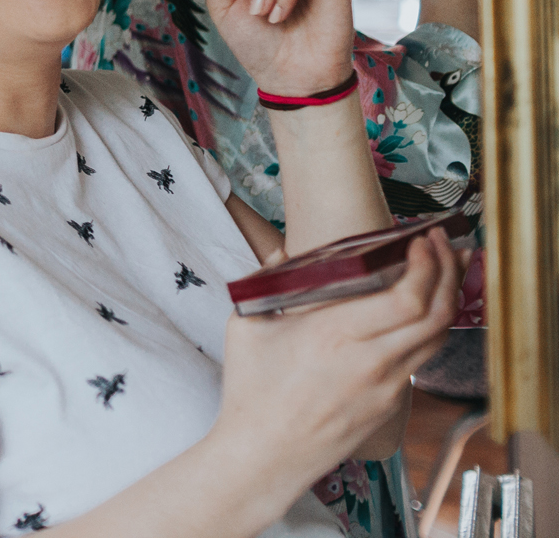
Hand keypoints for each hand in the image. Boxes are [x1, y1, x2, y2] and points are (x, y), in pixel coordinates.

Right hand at [210, 229, 463, 490]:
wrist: (265, 453)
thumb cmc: (251, 390)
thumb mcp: (245, 325)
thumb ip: (267, 282)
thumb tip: (281, 254)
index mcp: (335, 334)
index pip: (407, 297)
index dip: (426, 265)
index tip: (421, 240)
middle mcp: (371, 360)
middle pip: (436, 313)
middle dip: (449, 272)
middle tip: (444, 245)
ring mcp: (386, 386)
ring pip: (437, 337)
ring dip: (448, 300)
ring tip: (445, 271)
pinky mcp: (389, 404)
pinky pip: (420, 359)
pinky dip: (430, 329)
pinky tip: (423, 313)